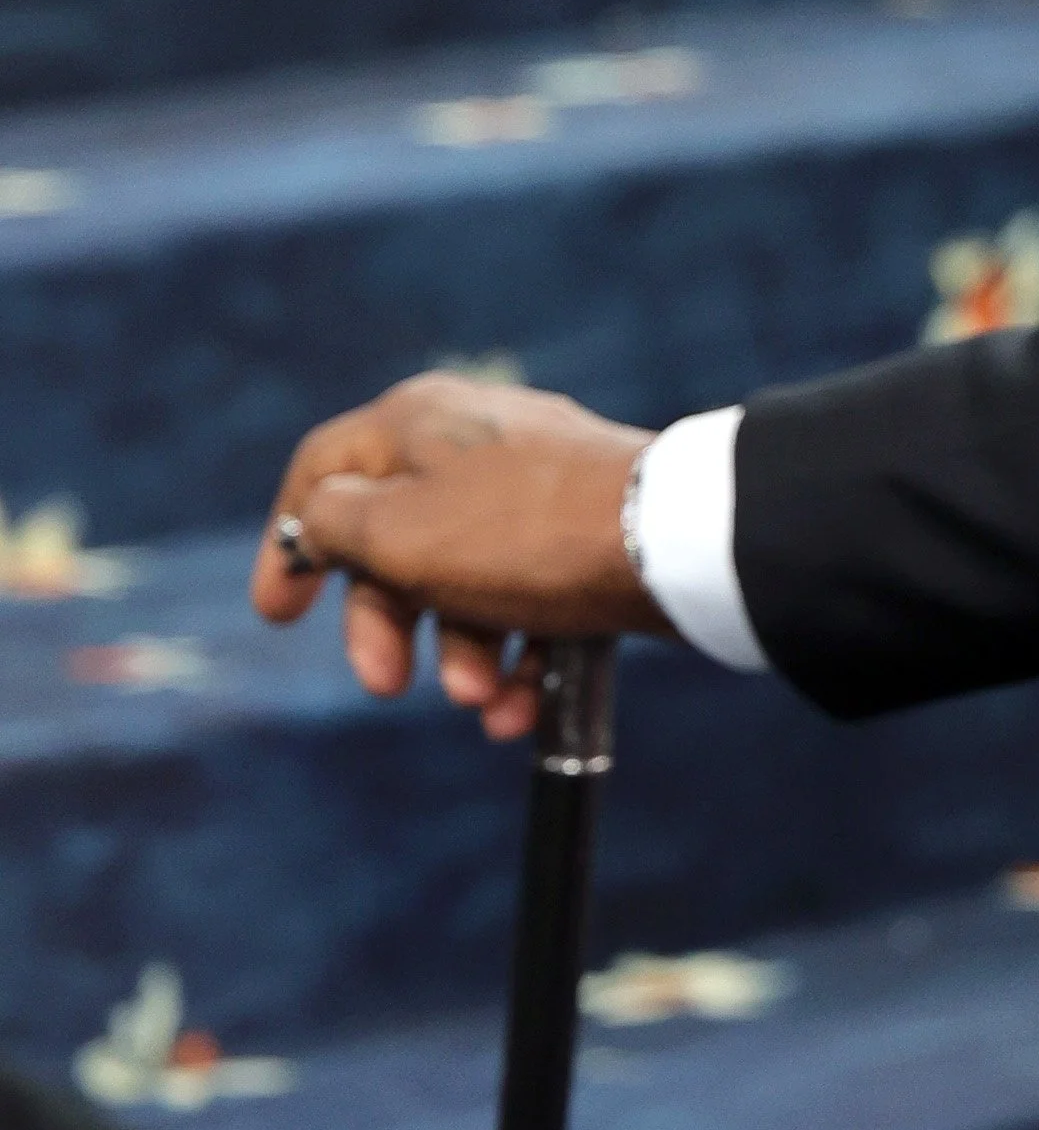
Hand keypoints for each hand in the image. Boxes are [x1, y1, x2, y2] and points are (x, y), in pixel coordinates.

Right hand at [251, 372, 664, 740]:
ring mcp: (535, 485)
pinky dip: (518, 655)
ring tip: (482, 700)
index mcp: (417, 421)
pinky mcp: (585, 530)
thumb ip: (334, 524)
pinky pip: (529, 597)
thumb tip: (319, 518)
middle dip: (387, 625)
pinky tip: (519, 708)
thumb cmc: (520, 533)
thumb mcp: (397, 532)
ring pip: (465, 581)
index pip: (324, 470)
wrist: (668, 542)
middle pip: (394, 540)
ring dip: (461, 654)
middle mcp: (472, 440)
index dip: (289, 542)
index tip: (279, 616)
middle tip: (387, 684)